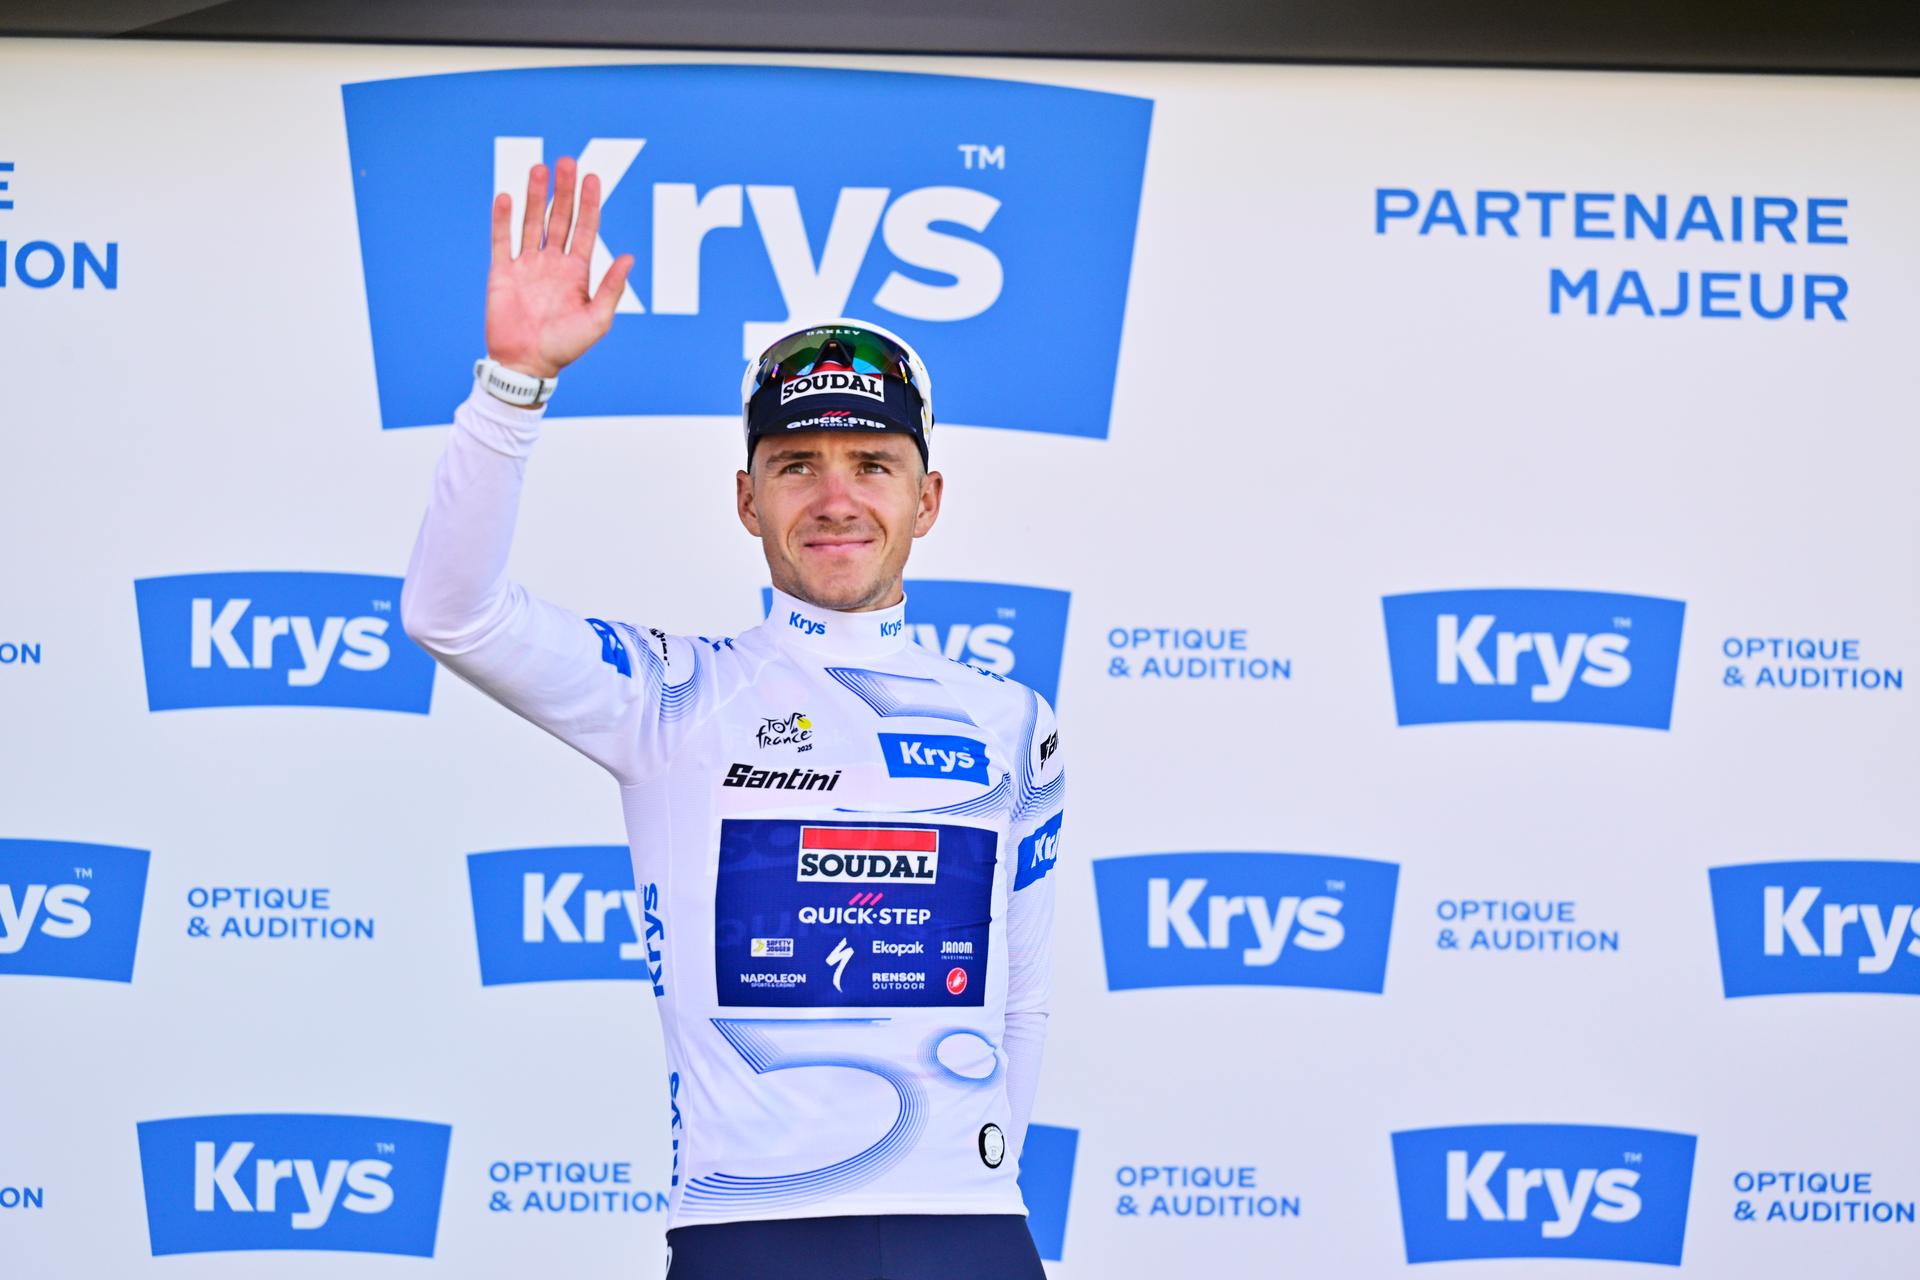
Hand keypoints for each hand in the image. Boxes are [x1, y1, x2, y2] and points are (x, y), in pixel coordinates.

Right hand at [486, 156, 634, 379]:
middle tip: (566, 161)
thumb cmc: (565, 348)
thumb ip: (612, 288)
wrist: (527, 366)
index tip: (592, 177)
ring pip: (532, 222)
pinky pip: (502, 241)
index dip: (589, 203)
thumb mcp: (597, 320)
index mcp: (577, 272)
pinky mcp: (502, 273)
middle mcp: (552, 263)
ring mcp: (526, 266)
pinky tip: (507, 197)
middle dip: (564, 191)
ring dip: (536, 196)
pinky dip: (503, 219)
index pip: (585, 229)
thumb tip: (630, 257)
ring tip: (539, 168)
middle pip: (559, 218)